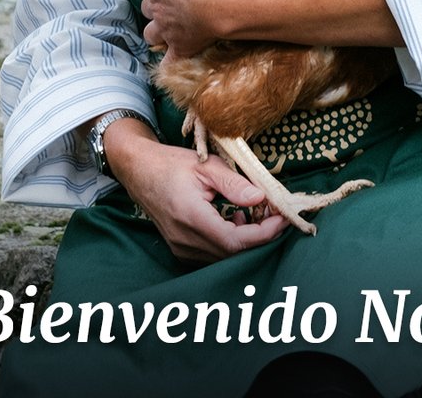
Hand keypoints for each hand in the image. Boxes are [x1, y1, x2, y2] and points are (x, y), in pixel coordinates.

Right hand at [104, 119, 288, 260]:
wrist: (139, 171)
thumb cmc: (172, 164)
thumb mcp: (206, 166)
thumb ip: (234, 184)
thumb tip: (261, 198)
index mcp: (191, 217)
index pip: (235, 240)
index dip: (264, 233)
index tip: (283, 218)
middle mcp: (185, 240)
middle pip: (233, 252)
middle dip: (260, 236)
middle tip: (277, 214)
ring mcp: (181, 248)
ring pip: (224, 256)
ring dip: (246, 239)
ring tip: (257, 212)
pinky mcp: (181, 249)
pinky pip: (213, 253)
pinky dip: (231, 241)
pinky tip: (235, 218)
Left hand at [141, 0, 229, 57]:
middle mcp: (156, 2)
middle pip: (148, 5)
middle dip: (157, 4)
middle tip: (175, 1)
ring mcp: (166, 26)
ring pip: (151, 32)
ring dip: (157, 30)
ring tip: (170, 28)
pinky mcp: (180, 46)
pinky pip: (168, 60)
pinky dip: (168, 62)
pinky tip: (171, 64)